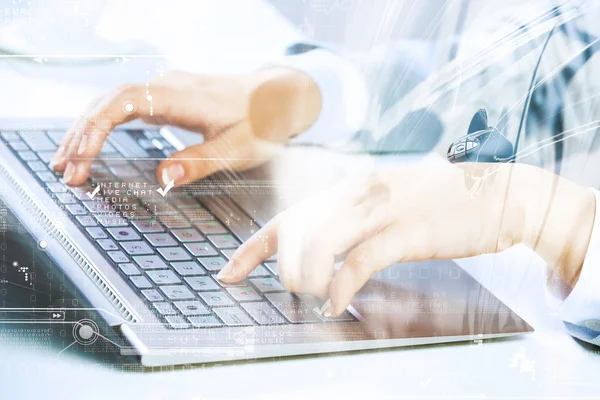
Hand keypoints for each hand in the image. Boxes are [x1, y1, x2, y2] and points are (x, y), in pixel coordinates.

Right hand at [50, 68, 321, 186]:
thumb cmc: (262, 122)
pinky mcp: (168, 97)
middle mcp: (169, 87)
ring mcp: (166, 89)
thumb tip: (162, 178)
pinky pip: (125, 105)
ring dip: (87, 128)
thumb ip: (201, 162)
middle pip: (109, 100)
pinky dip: (103, 123)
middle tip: (64, 170)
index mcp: (183, 97)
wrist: (277, 97)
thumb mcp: (239, 148)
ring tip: (66, 160)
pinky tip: (91, 142)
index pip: (124, 102)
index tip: (81, 157)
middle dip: (82, 133)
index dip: (97, 128)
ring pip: (113, 101)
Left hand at [217, 162, 595, 315]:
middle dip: (279, 266)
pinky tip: (335, 302)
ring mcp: (382, 210)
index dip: (252, 248)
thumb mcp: (386, 204)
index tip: (228, 273)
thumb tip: (320, 246)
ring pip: (320, 243)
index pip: (287, 218)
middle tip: (291, 291)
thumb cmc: (439, 203)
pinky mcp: (408, 232)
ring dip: (306, 276)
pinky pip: (360, 260)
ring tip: (313, 296)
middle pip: (296, 230)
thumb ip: (352, 220)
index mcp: (349, 189)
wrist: (498, 194)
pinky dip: (340, 285)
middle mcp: (357, 194)